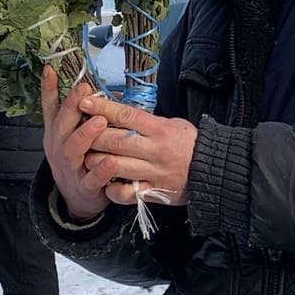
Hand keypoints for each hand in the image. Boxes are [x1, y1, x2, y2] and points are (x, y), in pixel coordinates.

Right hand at [41, 65, 114, 222]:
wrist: (76, 199)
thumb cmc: (78, 159)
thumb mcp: (69, 134)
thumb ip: (74, 110)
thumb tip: (86, 80)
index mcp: (56, 133)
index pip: (50, 107)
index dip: (48, 88)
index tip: (51, 68)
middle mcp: (59, 148)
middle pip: (61, 125)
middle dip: (72, 107)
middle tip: (86, 90)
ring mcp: (69, 168)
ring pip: (72, 150)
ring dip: (86, 134)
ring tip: (100, 121)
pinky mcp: (84, 188)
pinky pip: (91, 180)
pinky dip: (101, 171)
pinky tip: (112, 161)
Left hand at [78, 93, 198, 209]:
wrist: (214, 171)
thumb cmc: (190, 144)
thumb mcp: (172, 124)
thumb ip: (147, 120)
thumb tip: (119, 109)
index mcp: (160, 129)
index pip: (126, 115)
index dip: (103, 108)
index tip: (85, 102)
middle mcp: (155, 150)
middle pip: (115, 141)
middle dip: (93, 136)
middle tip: (80, 133)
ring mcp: (153, 172)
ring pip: (115, 165)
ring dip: (96, 161)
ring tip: (87, 157)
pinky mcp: (153, 191)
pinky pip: (126, 192)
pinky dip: (112, 188)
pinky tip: (106, 182)